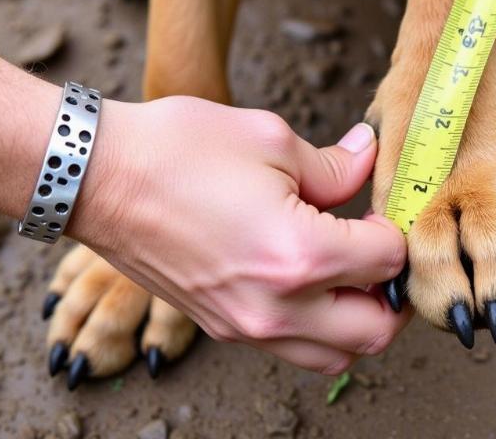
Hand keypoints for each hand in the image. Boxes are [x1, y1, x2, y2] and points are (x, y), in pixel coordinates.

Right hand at [76, 97, 408, 373]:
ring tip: (354, 272)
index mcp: (298, 256)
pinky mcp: (222, 326)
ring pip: (334, 356)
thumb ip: (334, 164)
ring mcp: (245, 326)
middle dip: (393, 292)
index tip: (383, 206)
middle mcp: (276, 307)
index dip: (394, 228)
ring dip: (359, 319)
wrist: (101, 176)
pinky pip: (291, 348)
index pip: (386, 261)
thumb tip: (369, 157)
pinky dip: (318, 326)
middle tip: (384, 251)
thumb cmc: (180, 150)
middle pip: (373, 331)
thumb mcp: (271, 139)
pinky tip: (310, 279)